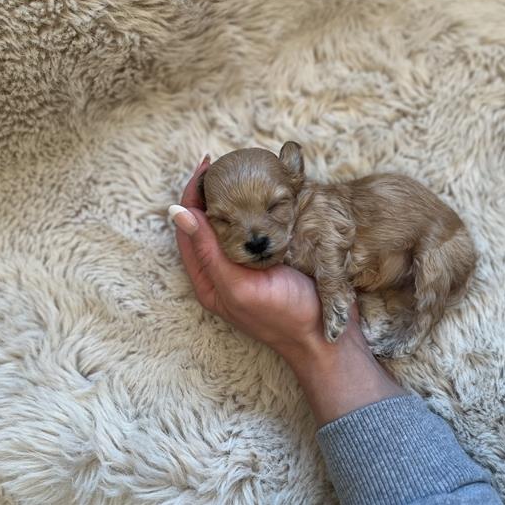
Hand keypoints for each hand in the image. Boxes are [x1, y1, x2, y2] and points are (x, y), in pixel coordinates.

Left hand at [171, 156, 404, 424]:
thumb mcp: (240, 285)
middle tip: (226, 163)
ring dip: (234, 198)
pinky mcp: (271, 263)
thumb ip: (209, 250)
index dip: (193, 194)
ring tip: (243, 172)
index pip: (189, 227)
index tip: (207, 165)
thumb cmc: (285, 316)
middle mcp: (224, 271)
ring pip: (231, 224)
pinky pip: (255, 230)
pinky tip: (267, 194)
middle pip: (207, 223)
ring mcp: (248, 267)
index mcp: (209, 278)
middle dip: (212, 192)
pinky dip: (256, 210)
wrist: (327, 341)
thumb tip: (177, 212)